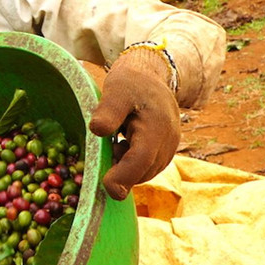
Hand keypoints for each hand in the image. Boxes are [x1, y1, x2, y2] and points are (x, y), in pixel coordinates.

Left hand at [87, 47, 179, 199]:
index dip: (123, 176)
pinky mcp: (163, 154)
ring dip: (125, 168)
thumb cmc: (130, 84)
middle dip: (120, 173)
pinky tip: (122, 146)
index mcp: (156, 127)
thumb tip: (96, 130)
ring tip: (116, 142)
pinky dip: (130, 165)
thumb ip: (108, 111)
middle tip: (105, 151)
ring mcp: (168, 150)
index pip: (141, 159)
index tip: (105, 185)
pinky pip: (145, 168)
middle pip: (142, 172)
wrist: (151, 78)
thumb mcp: (116, 90)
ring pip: (144, 173)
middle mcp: (167, 143)